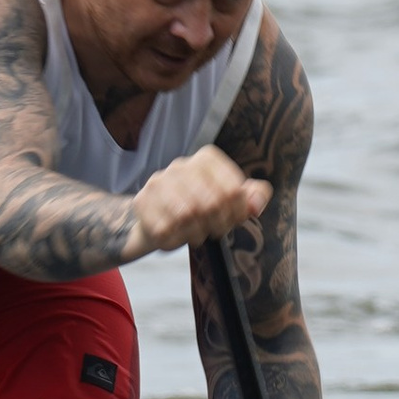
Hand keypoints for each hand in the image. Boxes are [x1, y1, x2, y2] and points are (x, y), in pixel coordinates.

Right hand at [125, 145, 271, 258]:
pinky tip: (177, 235)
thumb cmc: (201, 209)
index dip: (238, 210)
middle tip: (216, 230)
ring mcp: (158, 182)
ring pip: (187, 215)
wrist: (160, 221)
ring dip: (197, 232)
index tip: (234, 218)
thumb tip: (256, 203)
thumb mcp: (231, 202)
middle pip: (211, 201)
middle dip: (219, 223)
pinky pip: (166, 228)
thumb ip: (252, 197)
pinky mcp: (142, 202)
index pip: (233, 187)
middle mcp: (180, 165)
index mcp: (206, 159)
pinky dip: (176, 239)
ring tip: (197, 233)